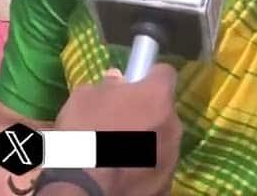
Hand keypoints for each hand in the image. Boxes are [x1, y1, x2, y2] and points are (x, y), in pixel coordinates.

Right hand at [49, 65, 180, 195]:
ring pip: (163, 140)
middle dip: (147, 112)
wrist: (83, 187)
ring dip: (148, 141)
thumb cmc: (84, 134)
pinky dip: (145, 167)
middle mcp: (173, 125)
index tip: (135, 83)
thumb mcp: (84, 97)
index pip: (165, 73)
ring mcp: (173, 157)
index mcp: (157, 97)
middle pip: (164, 110)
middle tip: (122, 121)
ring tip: (121, 151)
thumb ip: (107, 86)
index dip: (149, 76)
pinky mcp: (167, 183)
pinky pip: (157, 167)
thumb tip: (117, 82)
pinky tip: (124, 171)